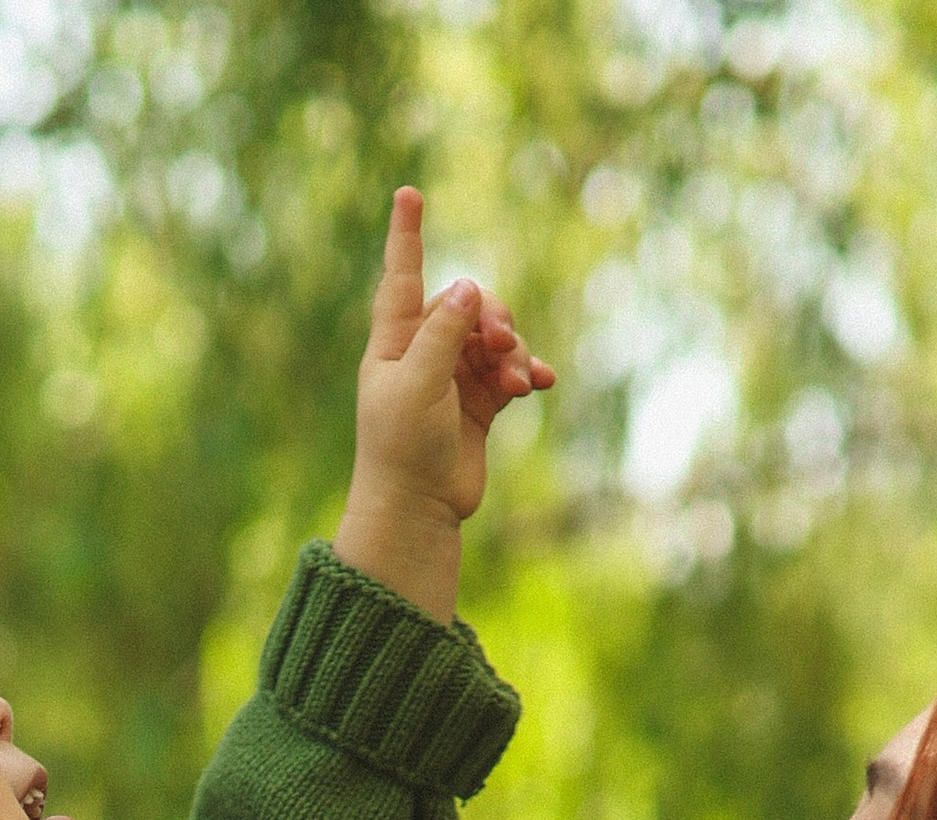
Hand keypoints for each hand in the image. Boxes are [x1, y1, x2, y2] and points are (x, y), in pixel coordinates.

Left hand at [336, 186, 554, 621]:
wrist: (416, 510)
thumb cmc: (402, 449)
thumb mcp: (419, 384)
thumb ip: (443, 333)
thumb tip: (469, 287)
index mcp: (395, 341)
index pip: (403, 276)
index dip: (407, 235)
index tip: (408, 193)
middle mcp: (424, 353)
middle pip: (468, 306)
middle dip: (493, 318)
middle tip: (502, 343)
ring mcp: (454, 378)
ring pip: (494, 339)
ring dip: (513, 351)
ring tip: (520, 380)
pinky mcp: (479, 405)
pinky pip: (510, 372)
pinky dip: (527, 373)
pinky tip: (541, 383)